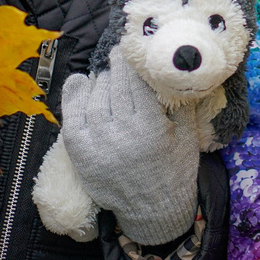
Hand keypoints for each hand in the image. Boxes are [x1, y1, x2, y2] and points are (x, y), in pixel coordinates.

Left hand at [58, 59, 198, 242]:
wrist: (153, 209)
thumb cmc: (175, 171)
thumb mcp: (187, 137)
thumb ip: (180, 104)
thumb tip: (176, 72)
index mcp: (150, 129)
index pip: (135, 84)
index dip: (130, 64)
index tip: (128, 50)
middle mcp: (120, 134)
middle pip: (113, 88)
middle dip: (115, 69)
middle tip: (117, 57)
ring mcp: (97, 144)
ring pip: (93, 98)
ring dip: (99, 82)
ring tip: (106, 77)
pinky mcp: (80, 153)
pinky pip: (72, 117)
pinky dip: (74, 96)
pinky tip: (79, 83)